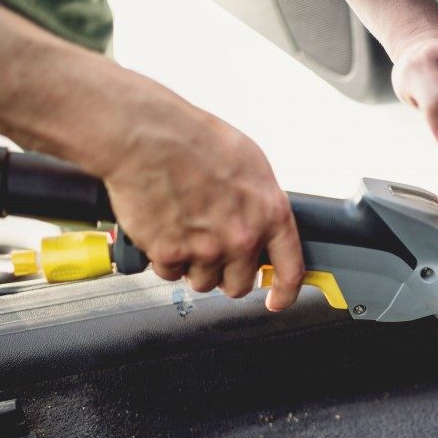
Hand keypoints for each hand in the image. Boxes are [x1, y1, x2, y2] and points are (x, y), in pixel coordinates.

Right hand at [102, 89, 303, 310]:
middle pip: (239, 285)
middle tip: (213, 252)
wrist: (147, 136)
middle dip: (227, 274)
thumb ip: (260, 202)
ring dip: (194, 266)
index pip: (290, 269)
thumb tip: (262, 221)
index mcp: (269, 215)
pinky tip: (163, 230)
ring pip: (203, 282)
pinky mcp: (170, 255)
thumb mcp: (251, 164)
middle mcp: (241, 238)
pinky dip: (165, 259)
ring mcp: (206, 250)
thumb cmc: (195, 140)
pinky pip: (170, 274)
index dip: (285, 292)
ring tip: (184, 231)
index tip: (277, 300)